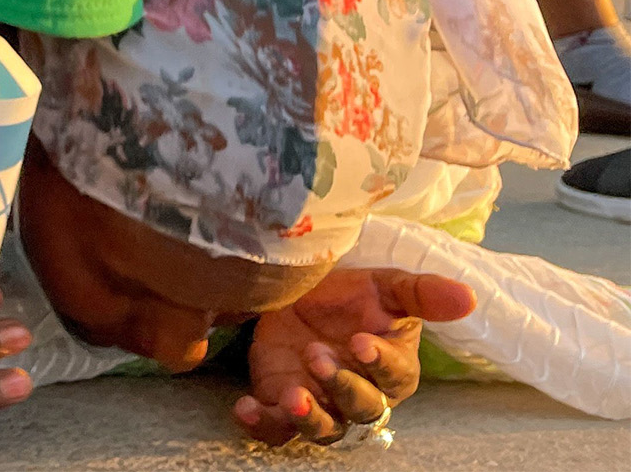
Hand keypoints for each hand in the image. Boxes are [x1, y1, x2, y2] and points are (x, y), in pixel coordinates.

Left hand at [233, 268, 475, 444]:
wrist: (297, 293)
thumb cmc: (350, 295)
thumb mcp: (384, 286)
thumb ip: (422, 293)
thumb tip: (470, 297)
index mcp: (393, 368)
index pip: (395, 376)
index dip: (381, 362)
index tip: (361, 341)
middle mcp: (362, 395)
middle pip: (363, 409)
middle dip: (342, 387)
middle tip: (317, 356)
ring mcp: (322, 404)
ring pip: (324, 429)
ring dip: (309, 417)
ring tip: (292, 396)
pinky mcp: (282, 406)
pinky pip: (275, 429)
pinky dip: (262, 424)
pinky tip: (246, 407)